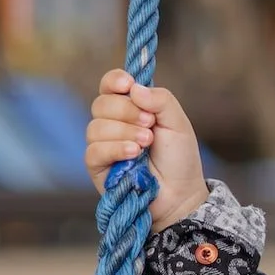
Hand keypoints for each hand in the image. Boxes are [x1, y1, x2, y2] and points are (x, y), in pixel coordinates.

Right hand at [85, 72, 209, 232]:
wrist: (180, 194)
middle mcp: (112, 123)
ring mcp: (103, 145)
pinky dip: (115, 149)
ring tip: (146, 143)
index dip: (114, 80)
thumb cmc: (179, 158)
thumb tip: (134, 88)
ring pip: (95, 127)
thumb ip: (161, 100)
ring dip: (124, 132)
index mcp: (131, 107)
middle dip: (127, 111)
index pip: (110, 85)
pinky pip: (94, 150)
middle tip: (150, 125)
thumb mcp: (178, 123)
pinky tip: (133, 154)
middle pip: (101, 104)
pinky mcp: (97, 167)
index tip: (128, 85)